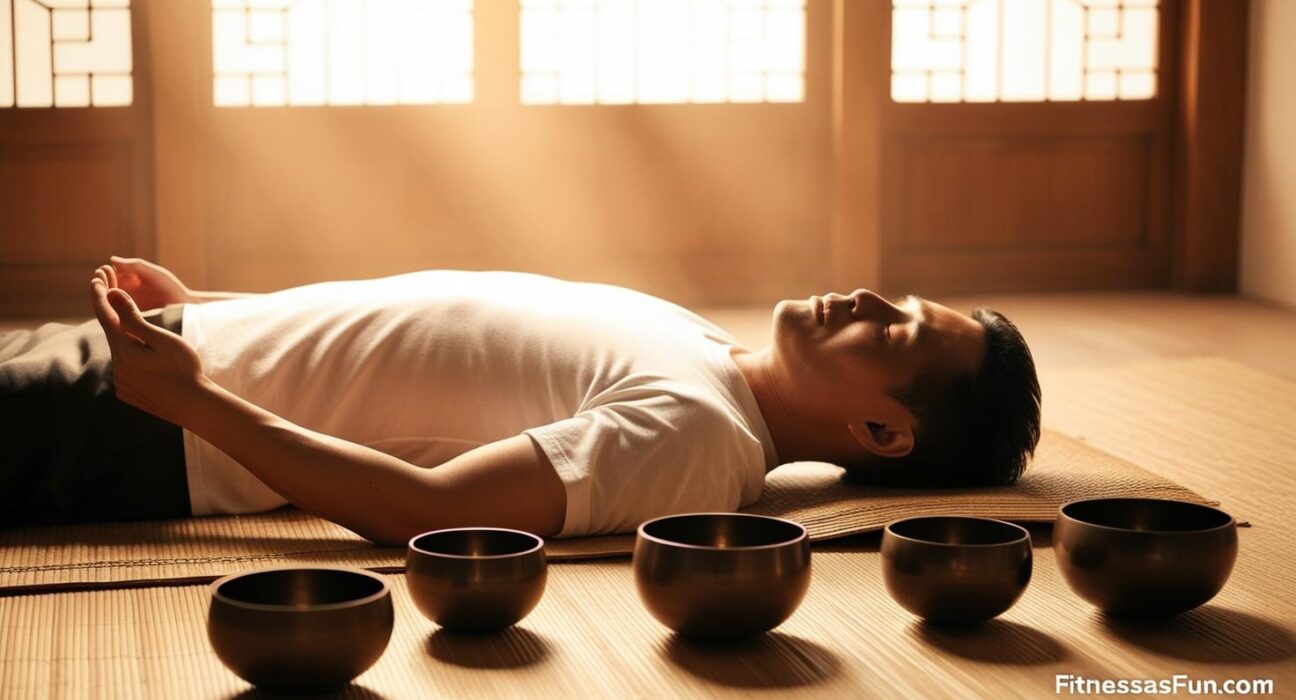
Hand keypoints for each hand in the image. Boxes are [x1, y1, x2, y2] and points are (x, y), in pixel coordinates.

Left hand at [91, 265, 206, 424]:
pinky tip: (146, 357)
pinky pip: (126, 369)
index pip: (106, 317)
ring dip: (126, 338)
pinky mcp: (128, 394)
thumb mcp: (162, 339)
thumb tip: (112, 296)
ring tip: (137, 325)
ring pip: (120, 353)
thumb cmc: (184, 369)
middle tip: (112, 289)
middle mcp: (117, 369)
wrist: (195, 407)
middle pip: (112, 334)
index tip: (96, 278)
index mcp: (124, 352)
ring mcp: (121, 383)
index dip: (100, 296)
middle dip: (113, 313)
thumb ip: (134, 318)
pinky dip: (132, 357)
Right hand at [108, 256, 193, 309]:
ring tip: (105, 293)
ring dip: (104, 297)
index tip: (103, 270)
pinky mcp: (129, 317)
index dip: (105, 272)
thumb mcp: (151, 273)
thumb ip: (134, 266)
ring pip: (108, 300)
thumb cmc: (169, 286)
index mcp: (128, 279)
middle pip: (106, 287)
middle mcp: (124, 291)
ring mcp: (125, 304)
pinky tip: (111, 306)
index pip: (110, 275)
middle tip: (100, 282)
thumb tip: (112, 260)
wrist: (183, 304)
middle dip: (103, 284)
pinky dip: (112, 309)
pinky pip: (116, 313)